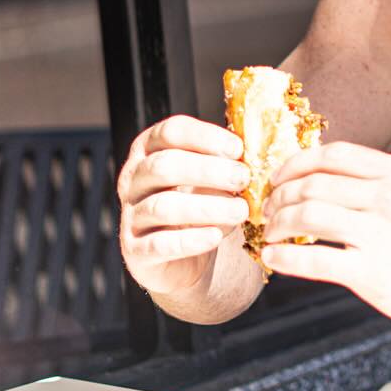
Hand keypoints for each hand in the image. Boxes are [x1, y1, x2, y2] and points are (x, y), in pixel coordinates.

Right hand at [117, 115, 249, 298]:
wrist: (183, 258)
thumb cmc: (200, 204)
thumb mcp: (210, 177)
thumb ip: (226, 162)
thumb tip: (260, 153)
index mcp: (149, 149)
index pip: (171, 131)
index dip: (206, 137)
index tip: (238, 149)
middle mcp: (133, 178)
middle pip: (165, 165)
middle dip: (209, 170)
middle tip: (243, 179)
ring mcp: (131, 215)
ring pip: (163, 206)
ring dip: (207, 207)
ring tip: (241, 211)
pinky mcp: (135, 251)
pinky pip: (160, 244)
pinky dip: (191, 241)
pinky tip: (215, 236)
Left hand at [262, 142, 390, 334]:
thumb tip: (357, 177)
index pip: (333, 154)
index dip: (297, 163)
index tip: (281, 177)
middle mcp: (388, 196)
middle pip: (312, 182)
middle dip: (280, 195)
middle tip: (269, 209)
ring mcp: (379, 234)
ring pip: (306, 213)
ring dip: (278, 222)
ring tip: (271, 233)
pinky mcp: (372, 273)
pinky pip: (313, 259)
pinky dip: (285, 256)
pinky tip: (275, 258)